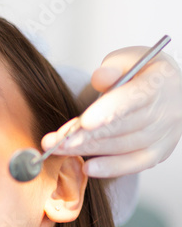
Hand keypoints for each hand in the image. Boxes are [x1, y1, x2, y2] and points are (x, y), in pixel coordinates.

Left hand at [42, 46, 181, 177]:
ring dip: (90, 150)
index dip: (108, 111)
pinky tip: (88, 168)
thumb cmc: (142, 72)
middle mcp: (166, 111)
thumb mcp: (128, 58)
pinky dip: (112, 168)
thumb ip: (112, 68)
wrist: (168, 89)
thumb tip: (100, 78)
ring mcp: (165, 134)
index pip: (133, 99)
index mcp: (158, 84)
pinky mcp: (159, 151)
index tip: (84, 122)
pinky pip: (135, 163)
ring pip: (124, 146)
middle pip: (123, 127)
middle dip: (86, 135)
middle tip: (57, 141)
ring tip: (60, 149)